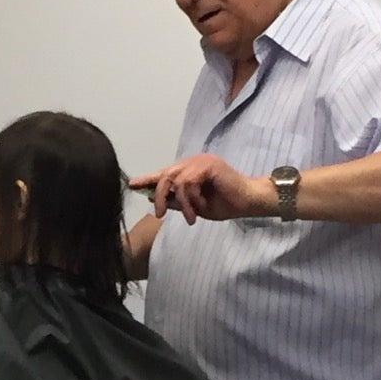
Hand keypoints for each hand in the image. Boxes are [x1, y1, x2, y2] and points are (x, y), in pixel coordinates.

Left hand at [130, 156, 273, 223]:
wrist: (248, 202)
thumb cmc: (225, 203)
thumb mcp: (194, 206)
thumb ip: (177, 200)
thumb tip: (154, 198)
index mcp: (189, 170)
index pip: (164, 172)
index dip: (148, 178)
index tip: (132, 184)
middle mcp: (193, 162)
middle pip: (165, 175)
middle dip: (160, 196)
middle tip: (160, 215)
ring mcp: (201, 161)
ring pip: (177, 181)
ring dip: (182, 204)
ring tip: (191, 218)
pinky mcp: (209, 165)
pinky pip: (189, 183)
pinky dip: (192, 199)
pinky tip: (200, 208)